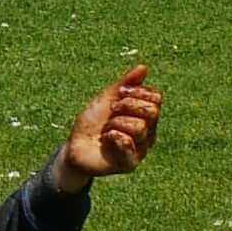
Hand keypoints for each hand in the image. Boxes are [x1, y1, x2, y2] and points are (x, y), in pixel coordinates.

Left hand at [57, 63, 161, 189]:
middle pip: (152, 111)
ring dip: (115, 124)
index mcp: (145, 116)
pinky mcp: (130, 163)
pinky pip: (128, 144)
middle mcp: (148, 132)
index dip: (137, 92)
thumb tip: (144, 67)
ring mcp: (141, 149)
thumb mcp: (107, 98)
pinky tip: (106, 141)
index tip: (118, 95)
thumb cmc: (92, 122)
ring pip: (139, 127)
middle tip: (112, 113)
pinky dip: (112, 138)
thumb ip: (125, 83)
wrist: (75, 146)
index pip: (156, 97)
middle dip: (126, 107)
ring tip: (107, 130)